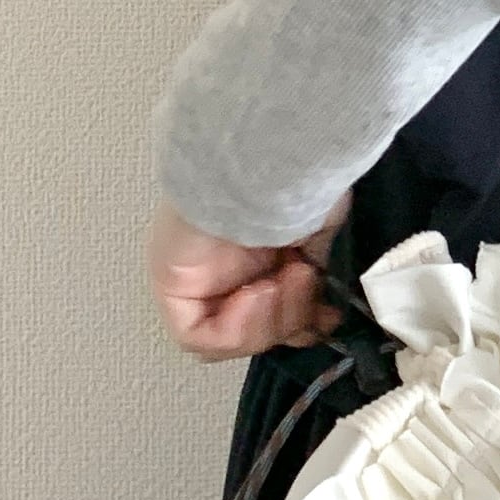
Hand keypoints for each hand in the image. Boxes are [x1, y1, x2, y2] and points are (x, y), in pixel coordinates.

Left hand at [146, 192, 350, 360]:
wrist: (267, 163)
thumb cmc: (298, 182)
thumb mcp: (320, 232)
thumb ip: (319, 274)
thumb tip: (326, 312)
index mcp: (257, 249)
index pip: (274, 312)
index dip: (303, 322)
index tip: (328, 313)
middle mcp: (222, 265)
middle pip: (255, 329)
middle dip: (291, 318)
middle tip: (304, 278)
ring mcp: (193, 277)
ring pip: (230, 336)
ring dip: (271, 320)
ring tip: (286, 278)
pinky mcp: (170, 286)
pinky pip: (198, 337)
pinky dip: (239, 328)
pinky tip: (259, 290)